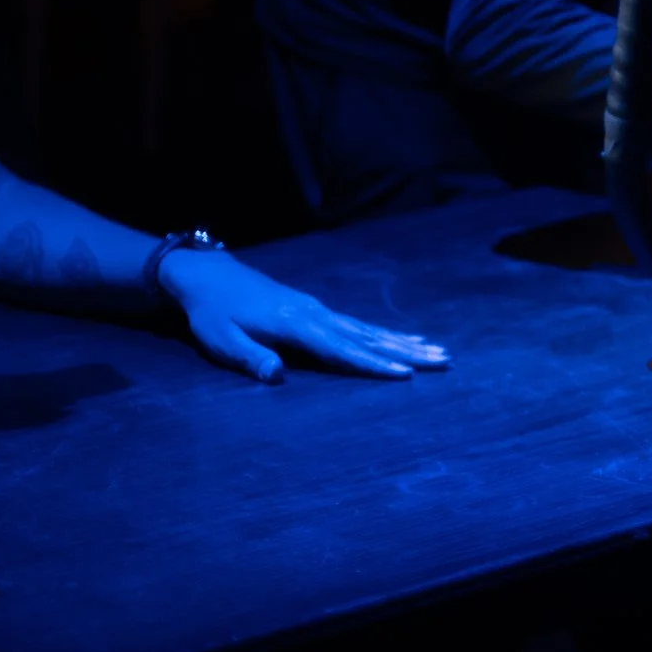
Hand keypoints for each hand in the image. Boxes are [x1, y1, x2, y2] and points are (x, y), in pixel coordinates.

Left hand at [157, 249, 448, 382]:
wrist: (208, 274)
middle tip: (443, 360)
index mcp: (295, 325)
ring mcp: (319, 309)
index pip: (342, 350)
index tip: (405, 375)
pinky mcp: (317, 309)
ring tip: (437, 350)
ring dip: (404, 340)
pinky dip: (385, 332)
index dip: (374, 364)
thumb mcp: (220, 339)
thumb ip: (251, 357)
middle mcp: (316, 314)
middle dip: (406, 350)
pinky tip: (402, 337)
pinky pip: (359, 323)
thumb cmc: (211, 312)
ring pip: (369, 328)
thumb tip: (277, 376)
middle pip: (368, 336)